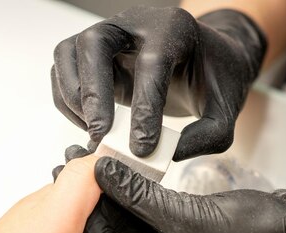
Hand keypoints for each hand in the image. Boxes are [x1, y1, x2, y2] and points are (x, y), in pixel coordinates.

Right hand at [51, 7, 266, 159]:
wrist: (205, 62)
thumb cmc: (215, 80)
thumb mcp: (223, 113)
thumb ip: (202, 137)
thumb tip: (159, 156)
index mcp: (173, 28)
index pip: (152, 61)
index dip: (144, 106)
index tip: (142, 147)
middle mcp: (134, 23)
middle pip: (95, 43)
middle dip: (93, 94)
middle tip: (101, 136)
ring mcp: (107, 35)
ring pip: (69, 52)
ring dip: (73, 96)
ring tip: (93, 132)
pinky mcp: (90, 53)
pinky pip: (62, 69)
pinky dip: (67, 100)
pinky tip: (88, 124)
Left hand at [85, 157, 285, 232]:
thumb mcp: (189, 217)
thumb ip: (140, 195)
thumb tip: (103, 172)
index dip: (87, 205)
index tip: (71, 170)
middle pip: (115, 231)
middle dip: (98, 195)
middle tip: (79, 158)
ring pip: (131, 219)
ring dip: (117, 189)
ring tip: (101, 156)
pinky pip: (151, 212)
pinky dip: (139, 190)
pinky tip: (129, 167)